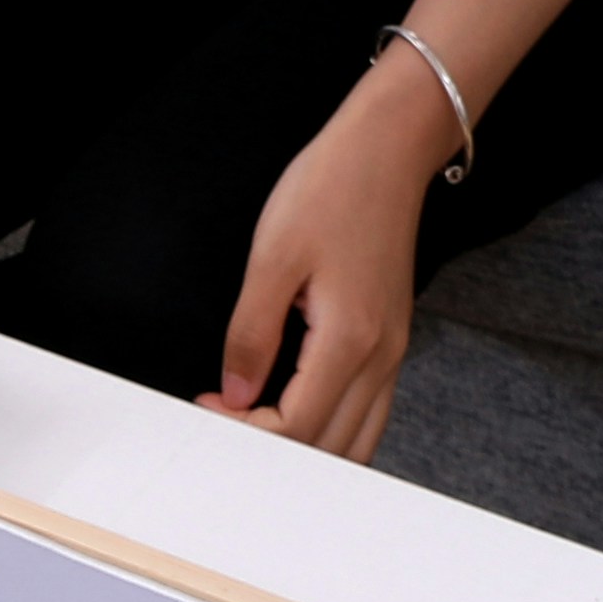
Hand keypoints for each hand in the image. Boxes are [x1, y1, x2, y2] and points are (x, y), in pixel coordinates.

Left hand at [200, 62, 453, 463]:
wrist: (388, 150)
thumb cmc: (332, 191)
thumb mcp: (273, 259)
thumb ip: (251, 334)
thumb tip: (236, 394)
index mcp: (351, 340)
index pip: (297, 427)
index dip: (245, 431)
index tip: (208, 403)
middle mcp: (381, 356)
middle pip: (331, 447)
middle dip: (274, 451)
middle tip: (226, 425)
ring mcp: (394, 352)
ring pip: (359, 439)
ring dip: (308, 450)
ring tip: (256, 428)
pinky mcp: (393, 342)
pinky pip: (369, 411)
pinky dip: (334, 429)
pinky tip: (294, 413)